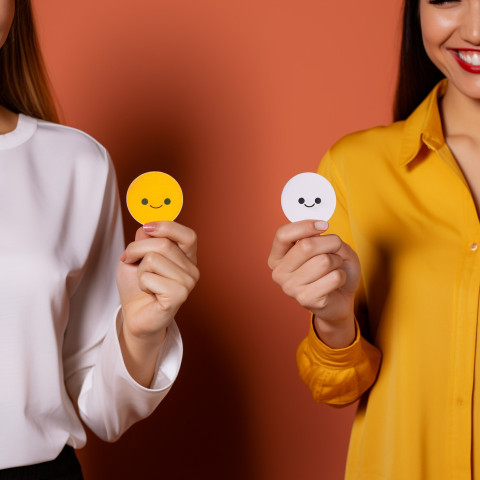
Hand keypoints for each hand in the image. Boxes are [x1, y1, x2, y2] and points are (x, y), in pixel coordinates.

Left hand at [117, 221, 198, 342]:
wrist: (134, 315)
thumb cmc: (137, 286)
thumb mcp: (137, 256)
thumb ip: (145, 239)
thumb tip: (149, 226)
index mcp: (186, 257)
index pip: (188, 235)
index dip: (167, 226)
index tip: (147, 227)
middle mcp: (192, 269)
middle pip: (163, 244)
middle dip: (137, 249)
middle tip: (130, 260)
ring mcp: (188, 283)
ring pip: (154, 259)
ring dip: (140, 270)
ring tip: (145, 282)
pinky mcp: (179, 295)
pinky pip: (150, 277)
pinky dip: (142, 283)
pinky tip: (149, 292)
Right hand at [268, 220, 359, 345]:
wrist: (339, 299)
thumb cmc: (331, 270)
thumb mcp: (328, 246)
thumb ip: (322, 237)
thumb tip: (319, 232)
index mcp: (277, 256)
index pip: (283, 234)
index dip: (305, 226)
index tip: (323, 225)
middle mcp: (279, 272)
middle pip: (306, 245)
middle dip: (330, 243)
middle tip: (335, 249)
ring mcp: (290, 287)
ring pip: (324, 261)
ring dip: (337, 262)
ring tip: (333, 269)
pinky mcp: (306, 299)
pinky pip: (334, 277)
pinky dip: (342, 276)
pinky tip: (335, 283)